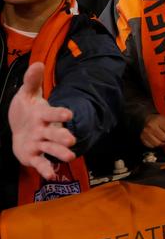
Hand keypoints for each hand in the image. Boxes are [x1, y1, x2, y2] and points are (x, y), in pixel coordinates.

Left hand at [9, 63, 75, 179]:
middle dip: (62, 137)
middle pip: (55, 134)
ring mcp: (40, 144)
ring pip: (51, 148)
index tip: (69, 114)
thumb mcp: (26, 95)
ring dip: (60, 152)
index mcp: (43, 115)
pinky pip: (41, 163)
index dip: (60, 114)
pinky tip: (51, 175)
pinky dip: (46, 169)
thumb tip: (37, 63)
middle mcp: (44, 130)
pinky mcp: (33, 156)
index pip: (53, 114)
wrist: (19, 128)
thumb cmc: (26, 111)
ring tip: (70, 157)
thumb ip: (32, 81)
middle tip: (71, 140)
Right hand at [140, 114, 164, 147]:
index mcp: (159, 120)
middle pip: (164, 138)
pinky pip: (152, 146)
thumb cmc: (160, 120)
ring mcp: (146, 133)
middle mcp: (151, 127)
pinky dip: (157, 146)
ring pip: (158, 144)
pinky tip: (159, 142)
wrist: (146, 120)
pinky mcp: (142, 139)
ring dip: (164, 144)